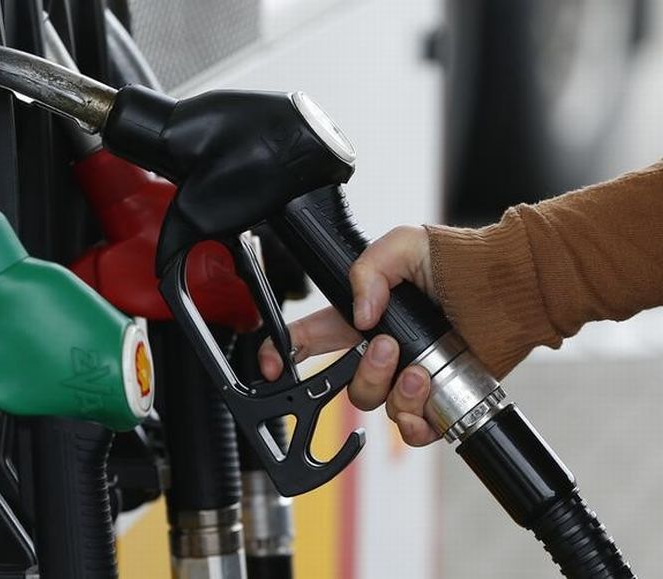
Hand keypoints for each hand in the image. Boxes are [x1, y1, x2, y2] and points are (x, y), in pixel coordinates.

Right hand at [258, 226, 439, 445]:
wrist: (510, 290)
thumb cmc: (461, 261)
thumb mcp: (405, 244)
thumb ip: (369, 269)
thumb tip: (361, 315)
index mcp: (361, 315)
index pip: (310, 338)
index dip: (282, 352)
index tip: (272, 365)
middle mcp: (380, 350)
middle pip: (343, 382)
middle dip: (363, 372)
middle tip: (387, 347)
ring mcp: (406, 377)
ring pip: (377, 405)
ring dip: (396, 392)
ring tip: (422, 371)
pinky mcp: (435, 400)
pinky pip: (411, 429)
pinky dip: (416, 422)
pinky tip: (427, 398)